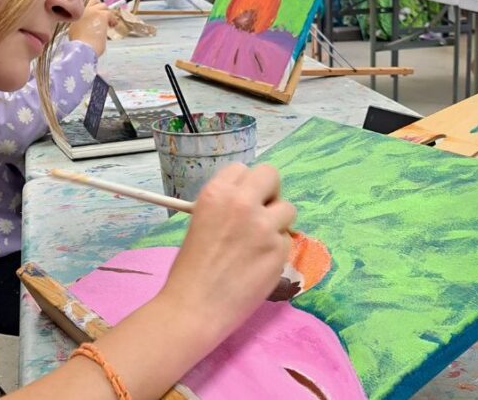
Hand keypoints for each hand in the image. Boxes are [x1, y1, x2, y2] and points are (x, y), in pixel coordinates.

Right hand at [68, 0, 111, 55]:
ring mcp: (92, 11)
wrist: (82, 48)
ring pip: (103, 6)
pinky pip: (110, 13)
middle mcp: (83, 11)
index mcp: (76, 15)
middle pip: (94, 1)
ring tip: (109, 24)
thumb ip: (81, 26)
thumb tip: (87, 27)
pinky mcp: (101, 15)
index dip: (93, 10)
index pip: (85, 6)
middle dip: (100, 9)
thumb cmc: (79, 45)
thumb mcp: (75, 33)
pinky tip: (112, 26)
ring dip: (107, 14)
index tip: (96, 17)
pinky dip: (112, 20)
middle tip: (104, 18)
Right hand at [157, 163, 294, 340]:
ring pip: (287, 209)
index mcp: (216, 193)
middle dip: (268, 192)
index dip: (244, 186)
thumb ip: (226, 206)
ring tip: (259, 243)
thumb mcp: (201, 222)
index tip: (242, 201)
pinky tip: (259, 264)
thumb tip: (251, 201)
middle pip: (271, 175)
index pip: (243, 169)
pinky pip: (287, 239)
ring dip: (277, 222)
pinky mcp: (279, 250)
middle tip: (261, 212)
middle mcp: (242, 203)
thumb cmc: (190, 269)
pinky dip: (277, 249)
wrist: (195, 308)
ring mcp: (264, 226)